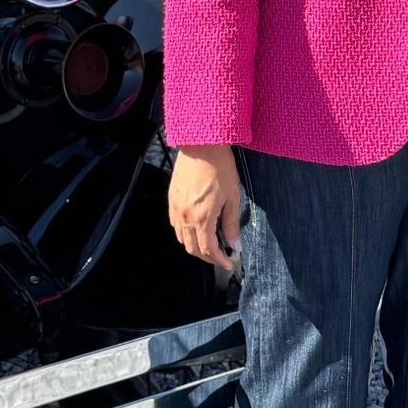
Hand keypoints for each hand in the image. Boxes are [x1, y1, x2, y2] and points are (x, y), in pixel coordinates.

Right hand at [169, 144, 242, 269]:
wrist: (202, 144)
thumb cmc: (220, 168)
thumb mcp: (233, 197)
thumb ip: (232, 224)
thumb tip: (236, 245)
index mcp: (202, 218)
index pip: (208, 250)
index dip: (219, 260)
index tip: (228, 262)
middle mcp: (186, 217)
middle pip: (193, 249)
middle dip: (207, 257)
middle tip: (220, 257)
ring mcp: (176, 209)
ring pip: (181, 239)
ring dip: (195, 247)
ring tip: (209, 245)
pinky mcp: (171, 200)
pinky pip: (175, 225)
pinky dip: (184, 233)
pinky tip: (195, 229)